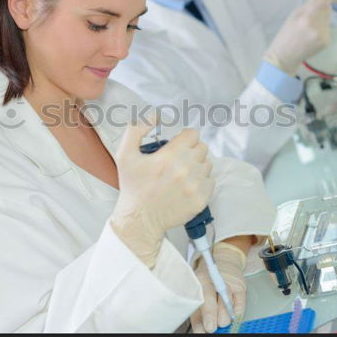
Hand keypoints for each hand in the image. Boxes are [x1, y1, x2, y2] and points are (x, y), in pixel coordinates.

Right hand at [110, 115, 214, 267]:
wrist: (140, 220)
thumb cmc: (133, 187)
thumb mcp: (125, 155)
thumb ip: (136, 129)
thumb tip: (153, 115)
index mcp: (169, 156)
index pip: (193, 134)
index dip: (185, 137)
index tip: (178, 145)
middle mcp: (186, 170)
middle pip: (202, 148)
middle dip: (191, 150)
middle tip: (178, 160)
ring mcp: (195, 186)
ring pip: (208, 164)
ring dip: (197, 165)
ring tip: (182, 174)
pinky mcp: (201, 199)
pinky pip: (211, 181)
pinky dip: (201, 181)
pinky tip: (187, 185)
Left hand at [190, 242, 247, 332]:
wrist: (225, 260)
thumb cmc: (210, 278)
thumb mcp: (201, 290)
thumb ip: (200, 309)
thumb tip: (201, 329)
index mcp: (198, 281)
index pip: (196, 299)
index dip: (198, 317)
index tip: (200, 330)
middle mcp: (210, 279)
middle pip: (209, 295)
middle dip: (210, 314)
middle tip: (211, 327)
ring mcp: (226, 281)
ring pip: (225, 297)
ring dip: (224, 313)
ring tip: (222, 323)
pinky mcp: (239, 285)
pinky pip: (240, 298)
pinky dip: (238, 310)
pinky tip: (234, 317)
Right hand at [263, 0, 331, 75]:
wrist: (285, 57)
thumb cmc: (285, 35)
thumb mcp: (292, 17)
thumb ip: (308, 5)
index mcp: (306, 20)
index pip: (323, 2)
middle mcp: (317, 27)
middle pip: (327, 10)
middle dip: (322, 8)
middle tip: (309, 15)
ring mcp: (323, 36)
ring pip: (327, 19)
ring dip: (321, 20)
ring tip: (308, 29)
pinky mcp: (326, 42)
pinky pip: (327, 29)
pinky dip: (322, 29)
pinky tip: (311, 36)